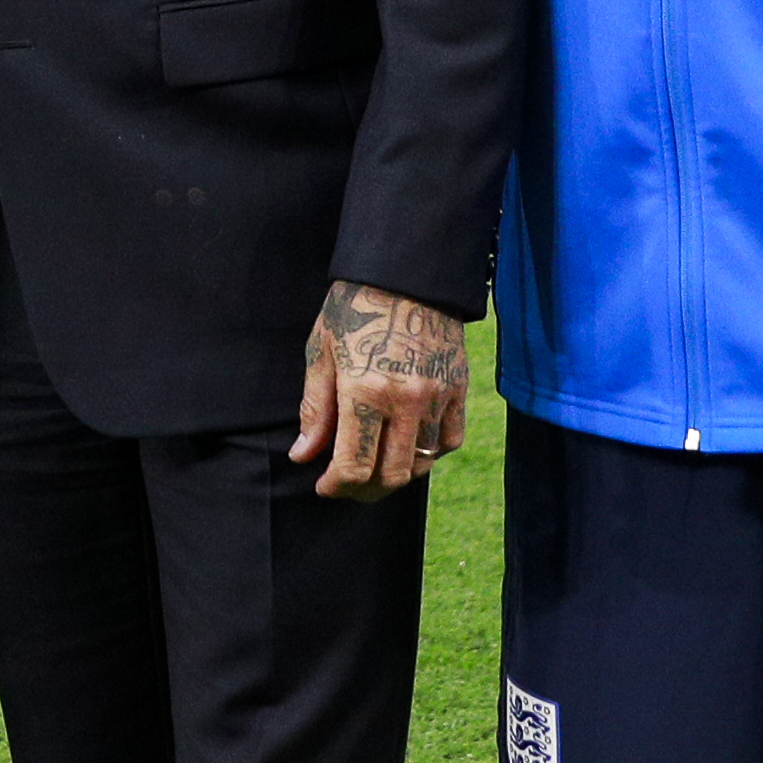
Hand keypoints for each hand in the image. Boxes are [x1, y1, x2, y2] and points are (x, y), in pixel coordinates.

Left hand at [291, 278, 470, 498]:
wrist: (407, 272)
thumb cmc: (355, 308)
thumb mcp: (322, 353)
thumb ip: (315, 410)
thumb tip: (304, 455)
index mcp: (364, 392)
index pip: (353, 468)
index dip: (335, 487)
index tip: (323, 485)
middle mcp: (405, 401)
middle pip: (390, 476)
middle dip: (364, 489)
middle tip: (347, 483)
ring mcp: (436, 397)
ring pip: (422, 463)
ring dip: (395, 472)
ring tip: (375, 463)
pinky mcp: (458, 388)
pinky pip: (450, 440)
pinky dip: (430, 452)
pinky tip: (408, 443)